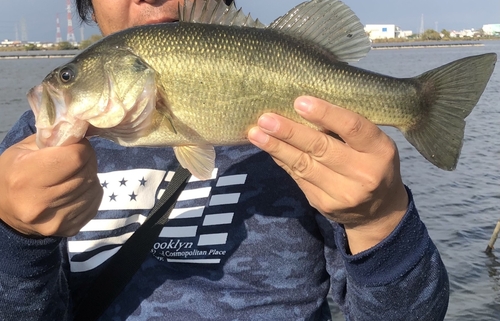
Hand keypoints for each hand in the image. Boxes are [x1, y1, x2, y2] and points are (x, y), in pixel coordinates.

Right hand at [0, 135, 102, 236]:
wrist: (5, 210)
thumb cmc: (14, 172)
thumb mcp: (23, 149)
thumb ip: (52, 138)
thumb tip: (81, 128)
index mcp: (25, 177)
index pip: (76, 157)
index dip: (81, 147)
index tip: (76, 145)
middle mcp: (40, 203)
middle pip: (86, 172)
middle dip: (87, 160)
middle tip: (77, 158)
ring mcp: (55, 221)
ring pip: (93, 189)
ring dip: (89, 177)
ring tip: (73, 174)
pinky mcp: (68, 230)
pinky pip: (94, 204)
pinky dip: (90, 193)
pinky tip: (75, 190)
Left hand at [248, 96, 408, 253]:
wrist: (378, 212)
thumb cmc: (373, 164)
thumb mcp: (373, 144)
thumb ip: (347, 129)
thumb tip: (302, 106)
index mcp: (380, 150)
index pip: (353, 127)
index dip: (325, 114)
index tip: (300, 102)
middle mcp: (364, 174)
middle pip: (322, 148)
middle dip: (290, 132)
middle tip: (266, 118)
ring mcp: (343, 193)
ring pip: (304, 165)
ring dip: (277, 147)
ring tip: (256, 133)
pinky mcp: (324, 204)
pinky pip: (298, 178)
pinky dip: (282, 160)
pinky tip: (269, 148)